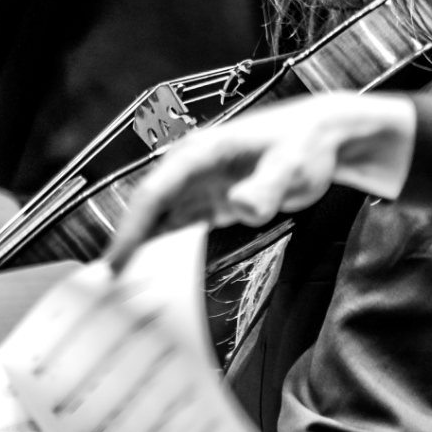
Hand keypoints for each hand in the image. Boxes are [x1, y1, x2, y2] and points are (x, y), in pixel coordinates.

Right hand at [104, 93, 417, 267]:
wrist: (322, 138)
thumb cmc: (305, 144)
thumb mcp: (292, 165)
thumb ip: (268, 186)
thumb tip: (244, 207)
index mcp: (200, 153)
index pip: (154, 193)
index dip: (131, 230)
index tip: (115, 263)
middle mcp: (191, 168)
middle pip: (148, 210)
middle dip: (126, 247)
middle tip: (108, 292)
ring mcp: (200, 185)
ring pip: (159, 222)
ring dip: (142, 252)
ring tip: (124, 292)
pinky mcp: (212, 201)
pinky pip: (179, 228)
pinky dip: (165, 250)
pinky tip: (156, 278)